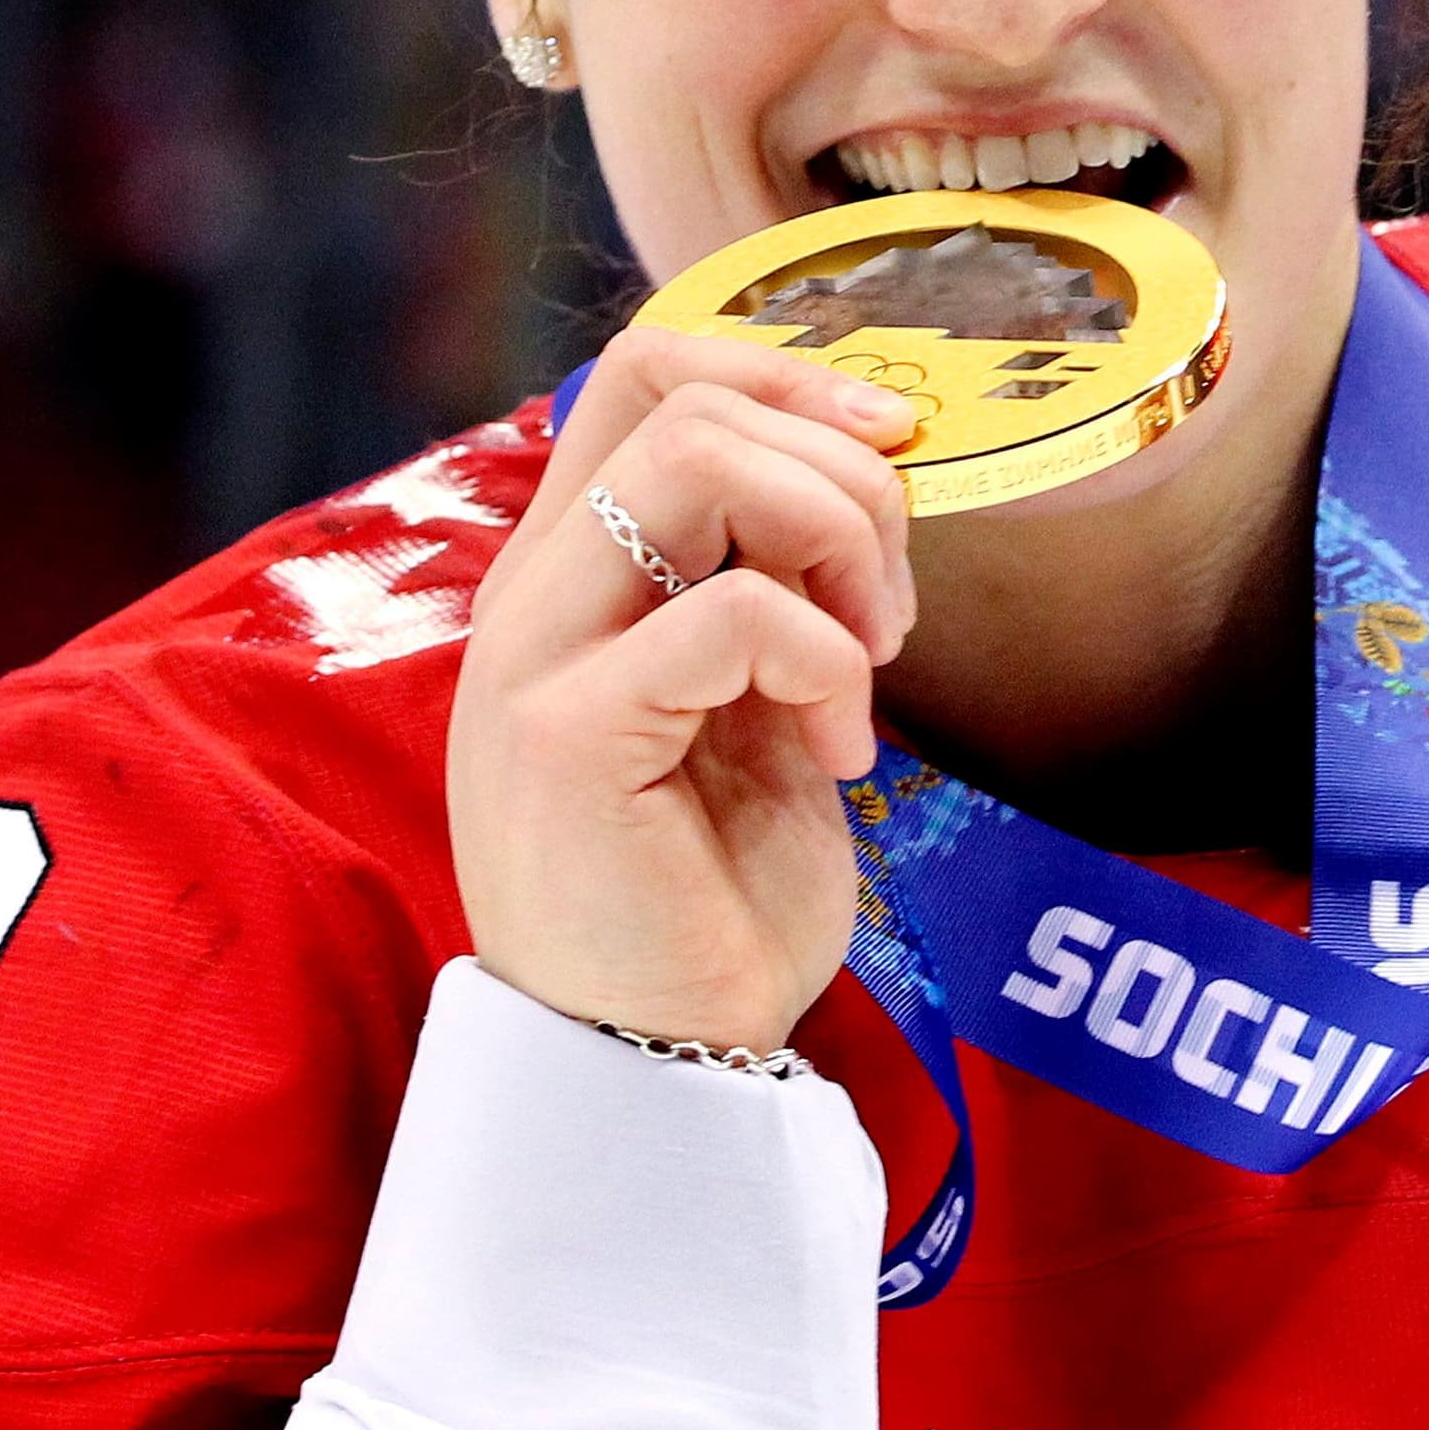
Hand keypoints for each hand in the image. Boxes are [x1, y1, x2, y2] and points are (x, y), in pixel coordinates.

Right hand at [446, 328, 920, 1051]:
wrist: (662, 1060)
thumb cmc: (714, 888)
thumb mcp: (758, 701)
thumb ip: (774, 582)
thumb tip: (872, 456)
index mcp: (576, 570)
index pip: (651, 370)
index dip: (786, 368)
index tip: (892, 440)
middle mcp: (537, 592)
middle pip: (688, 396)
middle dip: (841, 471)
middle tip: (890, 603)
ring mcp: (536, 657)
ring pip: (701, 461)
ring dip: (838, 538)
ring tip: (871, 656)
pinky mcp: (567, 732)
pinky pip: (735, 611)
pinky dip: (827, 665)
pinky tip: (838, 756)